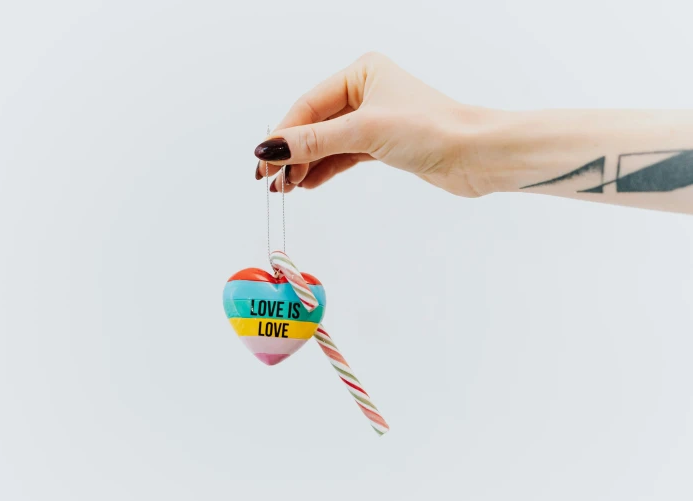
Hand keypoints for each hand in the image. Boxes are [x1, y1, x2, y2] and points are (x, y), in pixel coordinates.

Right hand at [253, 52, 496, 197]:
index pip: (309, 105)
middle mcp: (366, 92)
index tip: (264, 160)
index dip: (284, 134)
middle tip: (272, 181)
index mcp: (361, 73)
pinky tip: (308, 183)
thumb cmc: (432, 129)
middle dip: (293, 153)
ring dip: (306, 165)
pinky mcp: (383, 143)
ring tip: (286, 188)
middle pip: (315, 124)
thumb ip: (314, 141)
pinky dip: (325, 169)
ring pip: (328, 142)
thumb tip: (270, 148)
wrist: (475, 155)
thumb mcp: (363, 131)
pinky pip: (343, 155)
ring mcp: (374, 119)